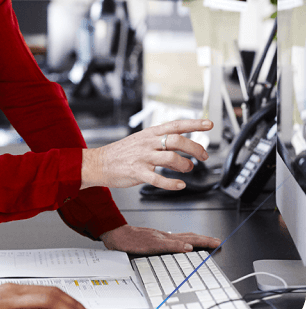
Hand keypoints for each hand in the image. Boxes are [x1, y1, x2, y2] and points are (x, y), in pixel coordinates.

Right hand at [80, 119, 212, 191]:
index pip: (176, 125)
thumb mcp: (141, 141)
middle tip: (203, 156)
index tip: (209, 124)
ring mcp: (142, 157)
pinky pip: (158, 179)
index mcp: (150, 133)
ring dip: (185, 165)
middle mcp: (148, 143)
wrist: (99, 163)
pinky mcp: (137, 172)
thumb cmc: (121, 153)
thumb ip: (162, 145)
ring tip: (187, 169)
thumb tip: (183, 153)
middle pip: (177, 141)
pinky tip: (179, 185)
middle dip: (195, 148)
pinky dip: (172, 183)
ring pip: (171, 158)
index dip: (194, 123)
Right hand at [99, 224, 221, 254]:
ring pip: (182, 239)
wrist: (116, 234)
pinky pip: (167, 246)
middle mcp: (164, 236)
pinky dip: (178, 246)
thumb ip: (162, 243)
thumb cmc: (130, 238)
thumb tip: (176, 248)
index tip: (213, 240)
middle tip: (218, 241)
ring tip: (210, 243)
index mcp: (164, 236)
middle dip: (205, 240)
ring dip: (197, 242)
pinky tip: (187, 248)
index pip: (186, 237)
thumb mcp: (148, 240)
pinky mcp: (151, 244)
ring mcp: (158, 239)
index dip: (201, 239)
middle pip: (188, 237)